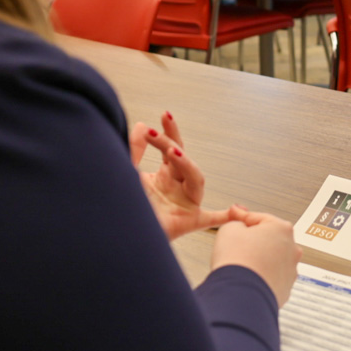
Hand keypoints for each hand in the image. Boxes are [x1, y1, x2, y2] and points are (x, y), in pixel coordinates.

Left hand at [128, 112, 225, 240]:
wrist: (114, 236)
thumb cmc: (119, 207)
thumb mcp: (126, 172)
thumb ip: (133, 149)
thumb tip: (140, 125)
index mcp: (164, 177)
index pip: (172, 149)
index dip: (170, 131)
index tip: (165, 114)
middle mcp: (176, 188)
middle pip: (183, 160)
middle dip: (172, 140)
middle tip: (157, 129)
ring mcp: (184, 204)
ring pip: (196, 180)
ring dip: (187, 164)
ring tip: (172, 151)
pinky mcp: (187, 222)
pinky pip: (211, 219)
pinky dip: (225, 216)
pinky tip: (236, 211)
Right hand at [212, 214, 298, 305]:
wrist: (240, 294)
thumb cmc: (238, 261)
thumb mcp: (229, 229)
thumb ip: (237, 222)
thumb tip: (239, 227)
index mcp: (282, 229)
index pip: (259, 218)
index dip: (242, 218)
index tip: (234, 217)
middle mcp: (292, 249)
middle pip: (269, 239)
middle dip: (254, 241)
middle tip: (236, 244)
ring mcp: (291, 270)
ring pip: (271, 260)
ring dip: (258, 260)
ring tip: (241, 264)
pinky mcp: (285, 289)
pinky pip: (270, 278)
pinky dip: (260, 277)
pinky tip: (247, 278)